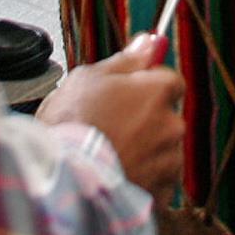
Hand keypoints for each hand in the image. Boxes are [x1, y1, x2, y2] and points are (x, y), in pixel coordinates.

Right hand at [38, 35, 185, 196]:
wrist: (62, 179)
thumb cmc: (71, 124)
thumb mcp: (88, 78)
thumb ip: (126, 60)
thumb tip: (149, 41)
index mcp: (159, 91)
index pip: (171, 82)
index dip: (147, 88)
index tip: (126, 96)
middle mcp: (172, 125)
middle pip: (167, 117)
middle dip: (145, 122)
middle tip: (110, 128)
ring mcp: (169, 161)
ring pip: (163, 151)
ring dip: (145, 153)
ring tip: (109, 157)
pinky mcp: (162, 193)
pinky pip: (158, 183)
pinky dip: (143, 181)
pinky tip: (116, 178)